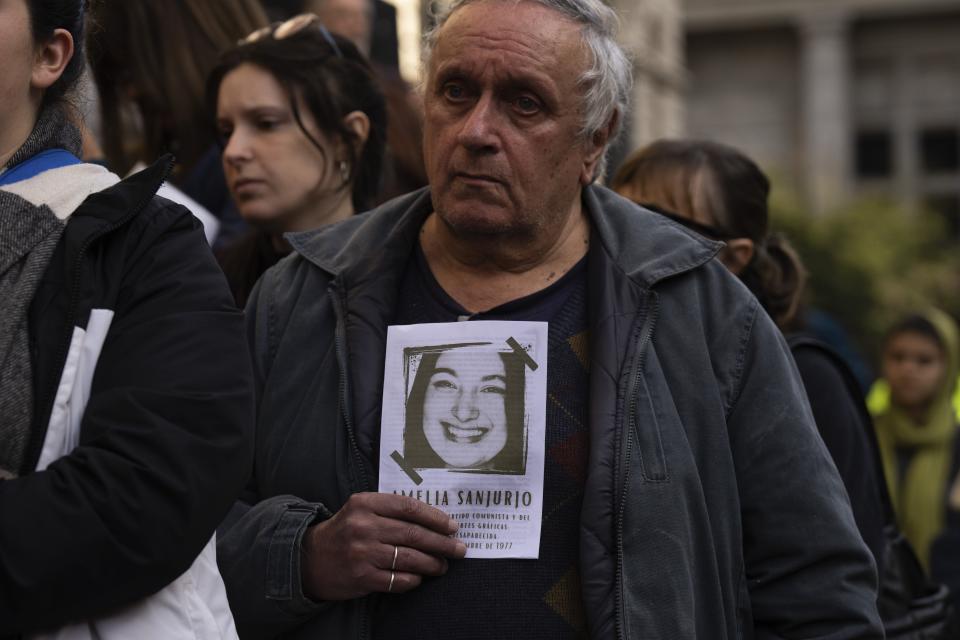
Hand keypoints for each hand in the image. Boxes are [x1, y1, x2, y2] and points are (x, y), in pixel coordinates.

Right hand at [301, 492, 465, 600]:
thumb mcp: (361, 509)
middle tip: (459, 549)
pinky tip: (420, 577)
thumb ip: (391, 509)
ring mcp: (362, 553)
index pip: (409, 508)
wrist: (309, 559)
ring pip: (409, 558)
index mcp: (365, 503)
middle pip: (413, 534)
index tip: (452, 526)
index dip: (435, 517)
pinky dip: (414, 580)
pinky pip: (398, 580)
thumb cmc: (344, 531)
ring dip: (432, 563)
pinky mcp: (362, 577)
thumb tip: (434, 520)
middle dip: (442, 543)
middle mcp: (363, 526)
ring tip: (443, 565)